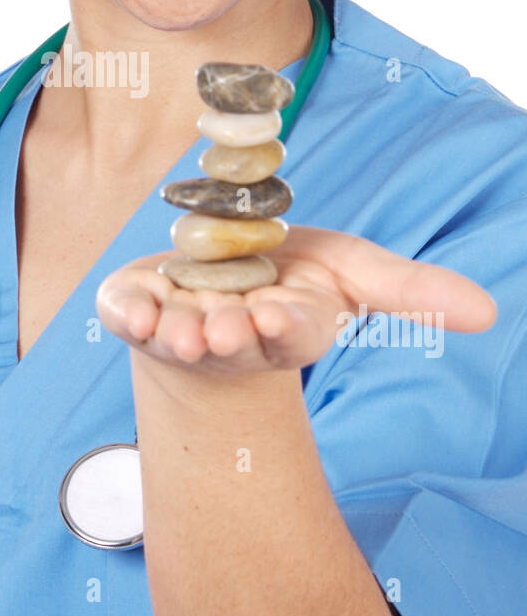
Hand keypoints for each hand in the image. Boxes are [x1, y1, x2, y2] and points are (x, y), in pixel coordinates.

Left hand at [95, 225, 496, 377]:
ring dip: (176, 334)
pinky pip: (126, 316)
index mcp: (285, 326)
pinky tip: (130, 308)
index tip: (277, 316)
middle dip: (229, 336)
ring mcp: (179, 327)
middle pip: (233, 341)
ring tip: (177, 329)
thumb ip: (410, 289)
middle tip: (223, 329)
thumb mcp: (349, 273)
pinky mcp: (135, 311)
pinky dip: (126, 313)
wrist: (212, 289)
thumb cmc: (286, 280)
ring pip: (177, 338)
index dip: (285, 325)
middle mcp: (231, 334)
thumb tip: (489, 313)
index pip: (292, 332)